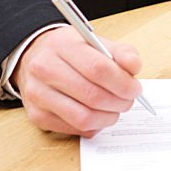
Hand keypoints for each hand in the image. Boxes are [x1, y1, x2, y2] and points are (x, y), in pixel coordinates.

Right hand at [11, 25, 142, 136]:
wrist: (34, 58)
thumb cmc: (70, 51)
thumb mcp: (95, 41)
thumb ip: (120, 52)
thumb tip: (134, 67)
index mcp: (62, 45)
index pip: (98, 68)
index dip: (123, 82)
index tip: (135, 88)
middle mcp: (44, 69)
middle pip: (92, 95)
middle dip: (119, 102)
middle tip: (129, 100)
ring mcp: (38, 95)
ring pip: (83, 117)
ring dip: (108, 117)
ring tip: (115, 109)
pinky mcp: (37, 116)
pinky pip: (74, 129)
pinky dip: (94, 126)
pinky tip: (98, 114)